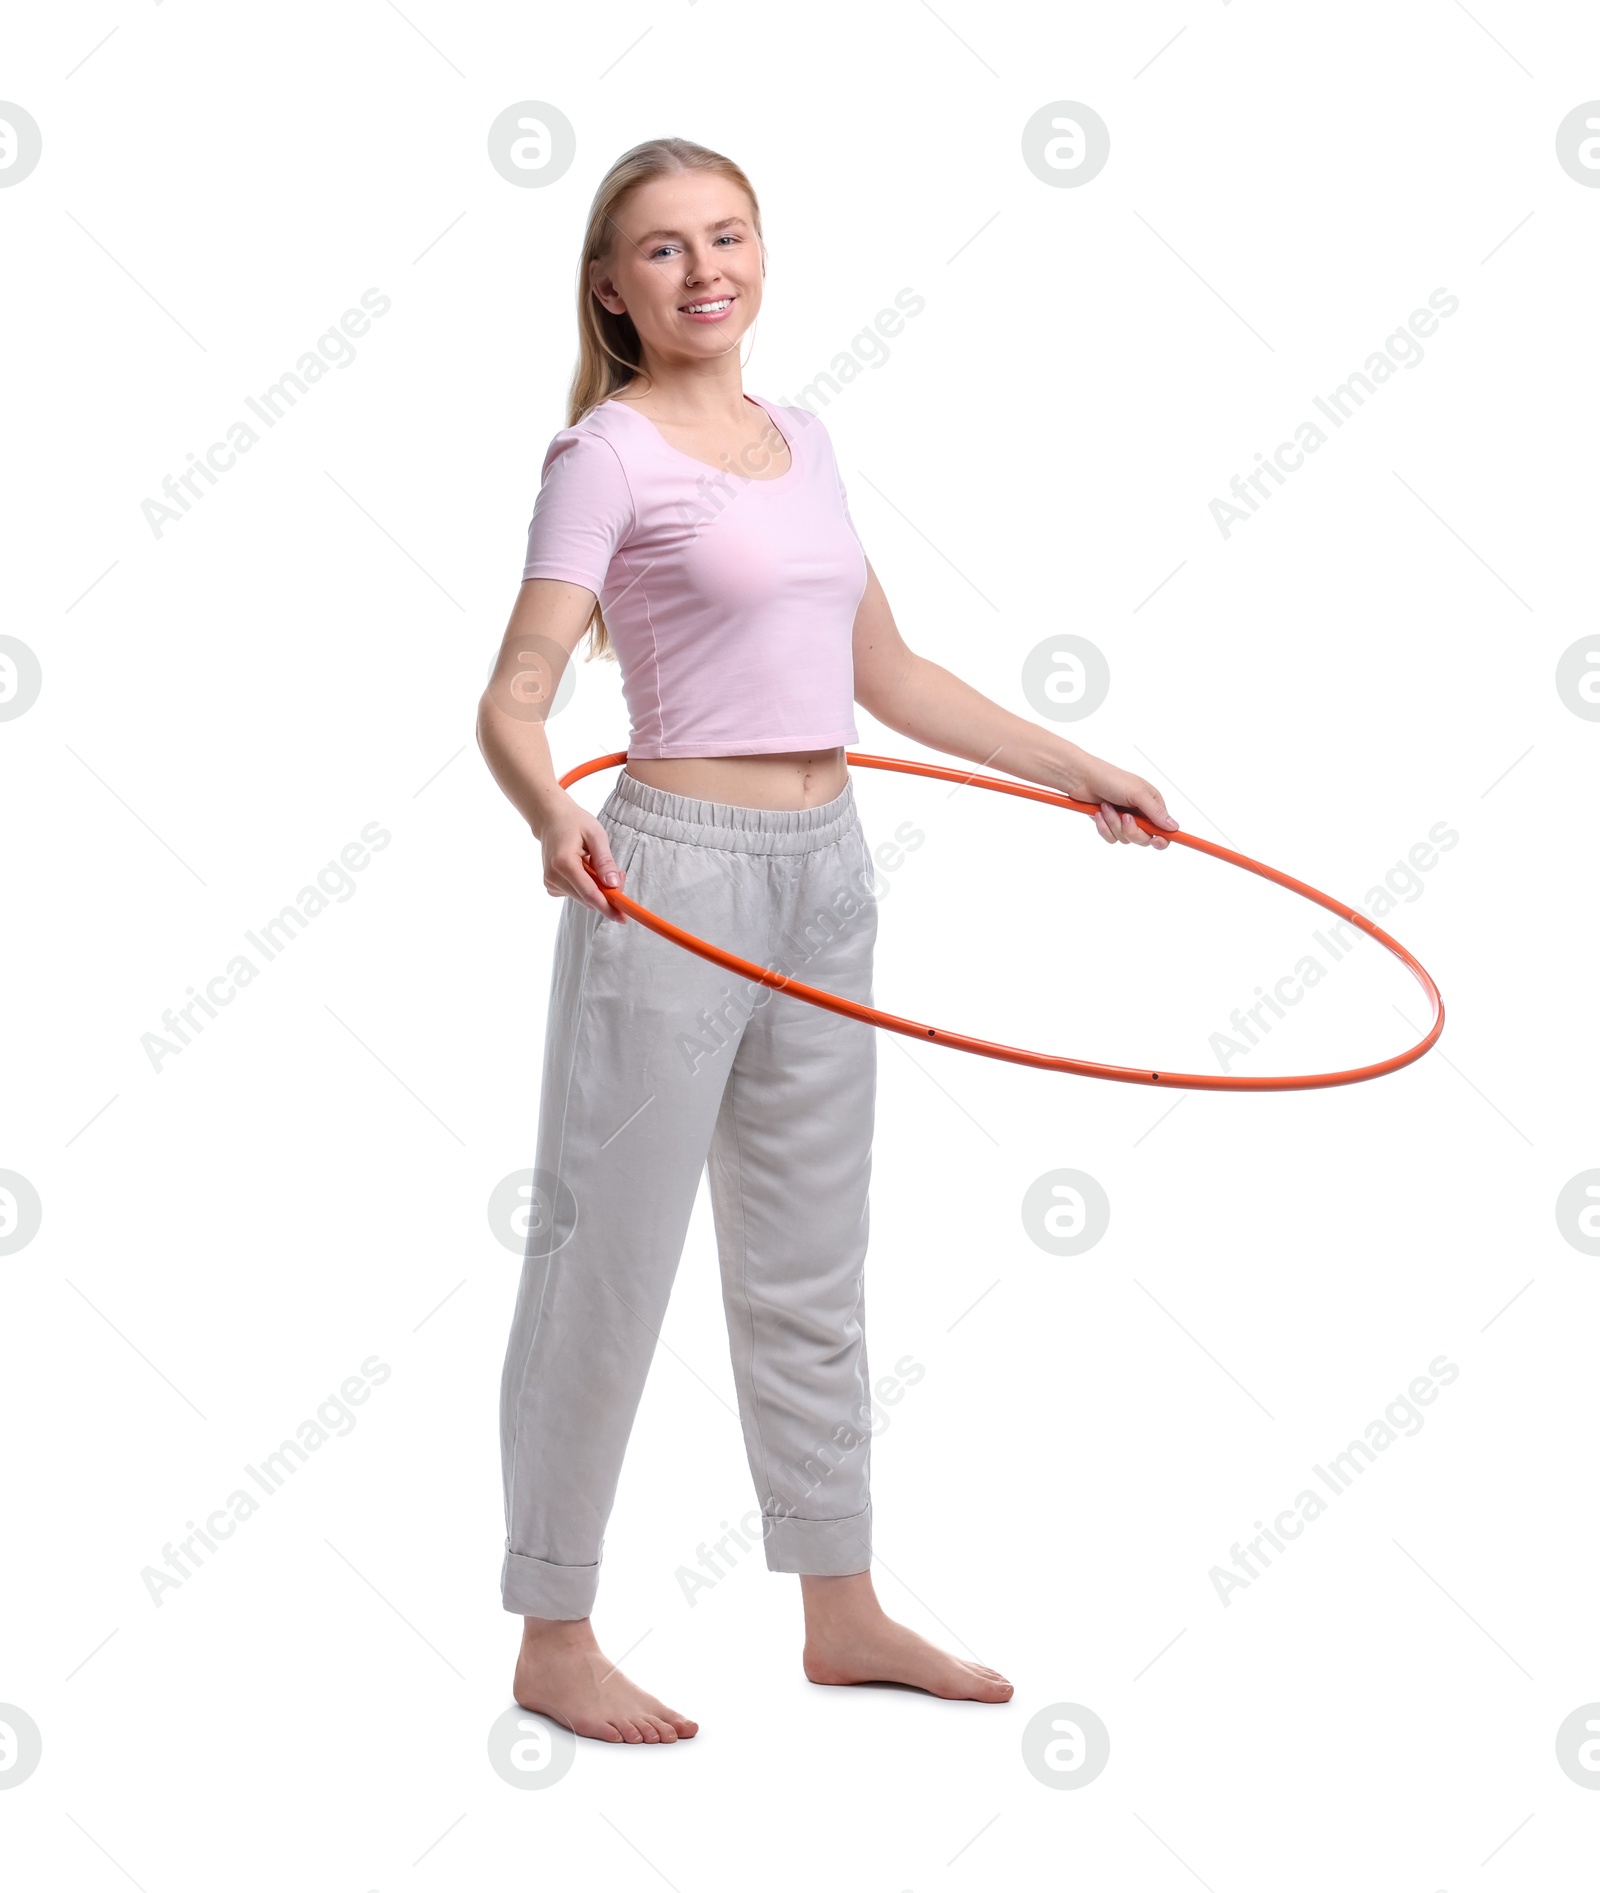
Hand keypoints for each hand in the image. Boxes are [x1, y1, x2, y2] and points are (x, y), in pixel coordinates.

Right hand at [539, 798, 626, 918]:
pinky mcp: (552, 887)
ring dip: (598, 888)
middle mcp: (553, 877)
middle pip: (588, 898)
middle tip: (619, 874)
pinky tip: (586, 869)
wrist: (550, 820)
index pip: (588, 893)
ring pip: (584, 898)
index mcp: (563, 862)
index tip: (622, 917)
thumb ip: (605, 861)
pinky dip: (588, 887)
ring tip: (598, 864)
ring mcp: (551, 883)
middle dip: (608, 893)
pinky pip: (577, 894)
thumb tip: (614, 885)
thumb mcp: (596, 835)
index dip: (607, 907)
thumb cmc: (575, 823)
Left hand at [1067, 755, 1178, 849]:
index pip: (1164, 828)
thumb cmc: (1111, 779)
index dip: (1162, 838)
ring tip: (1107, 807)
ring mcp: (1125, 821)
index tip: (1156, 841)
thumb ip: (1155, 812)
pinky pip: (1111, 838)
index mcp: (1152, 804)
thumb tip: (1174, 827)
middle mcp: (1141, 814)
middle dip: (1132, 830)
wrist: (1082, 779)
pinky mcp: (1110, 825)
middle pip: (1144, 838)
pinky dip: (1104, 827)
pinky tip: (1099, 813)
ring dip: (1114, 824)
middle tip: (1124, 817)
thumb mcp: (1137, 793)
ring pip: (1126, 839)